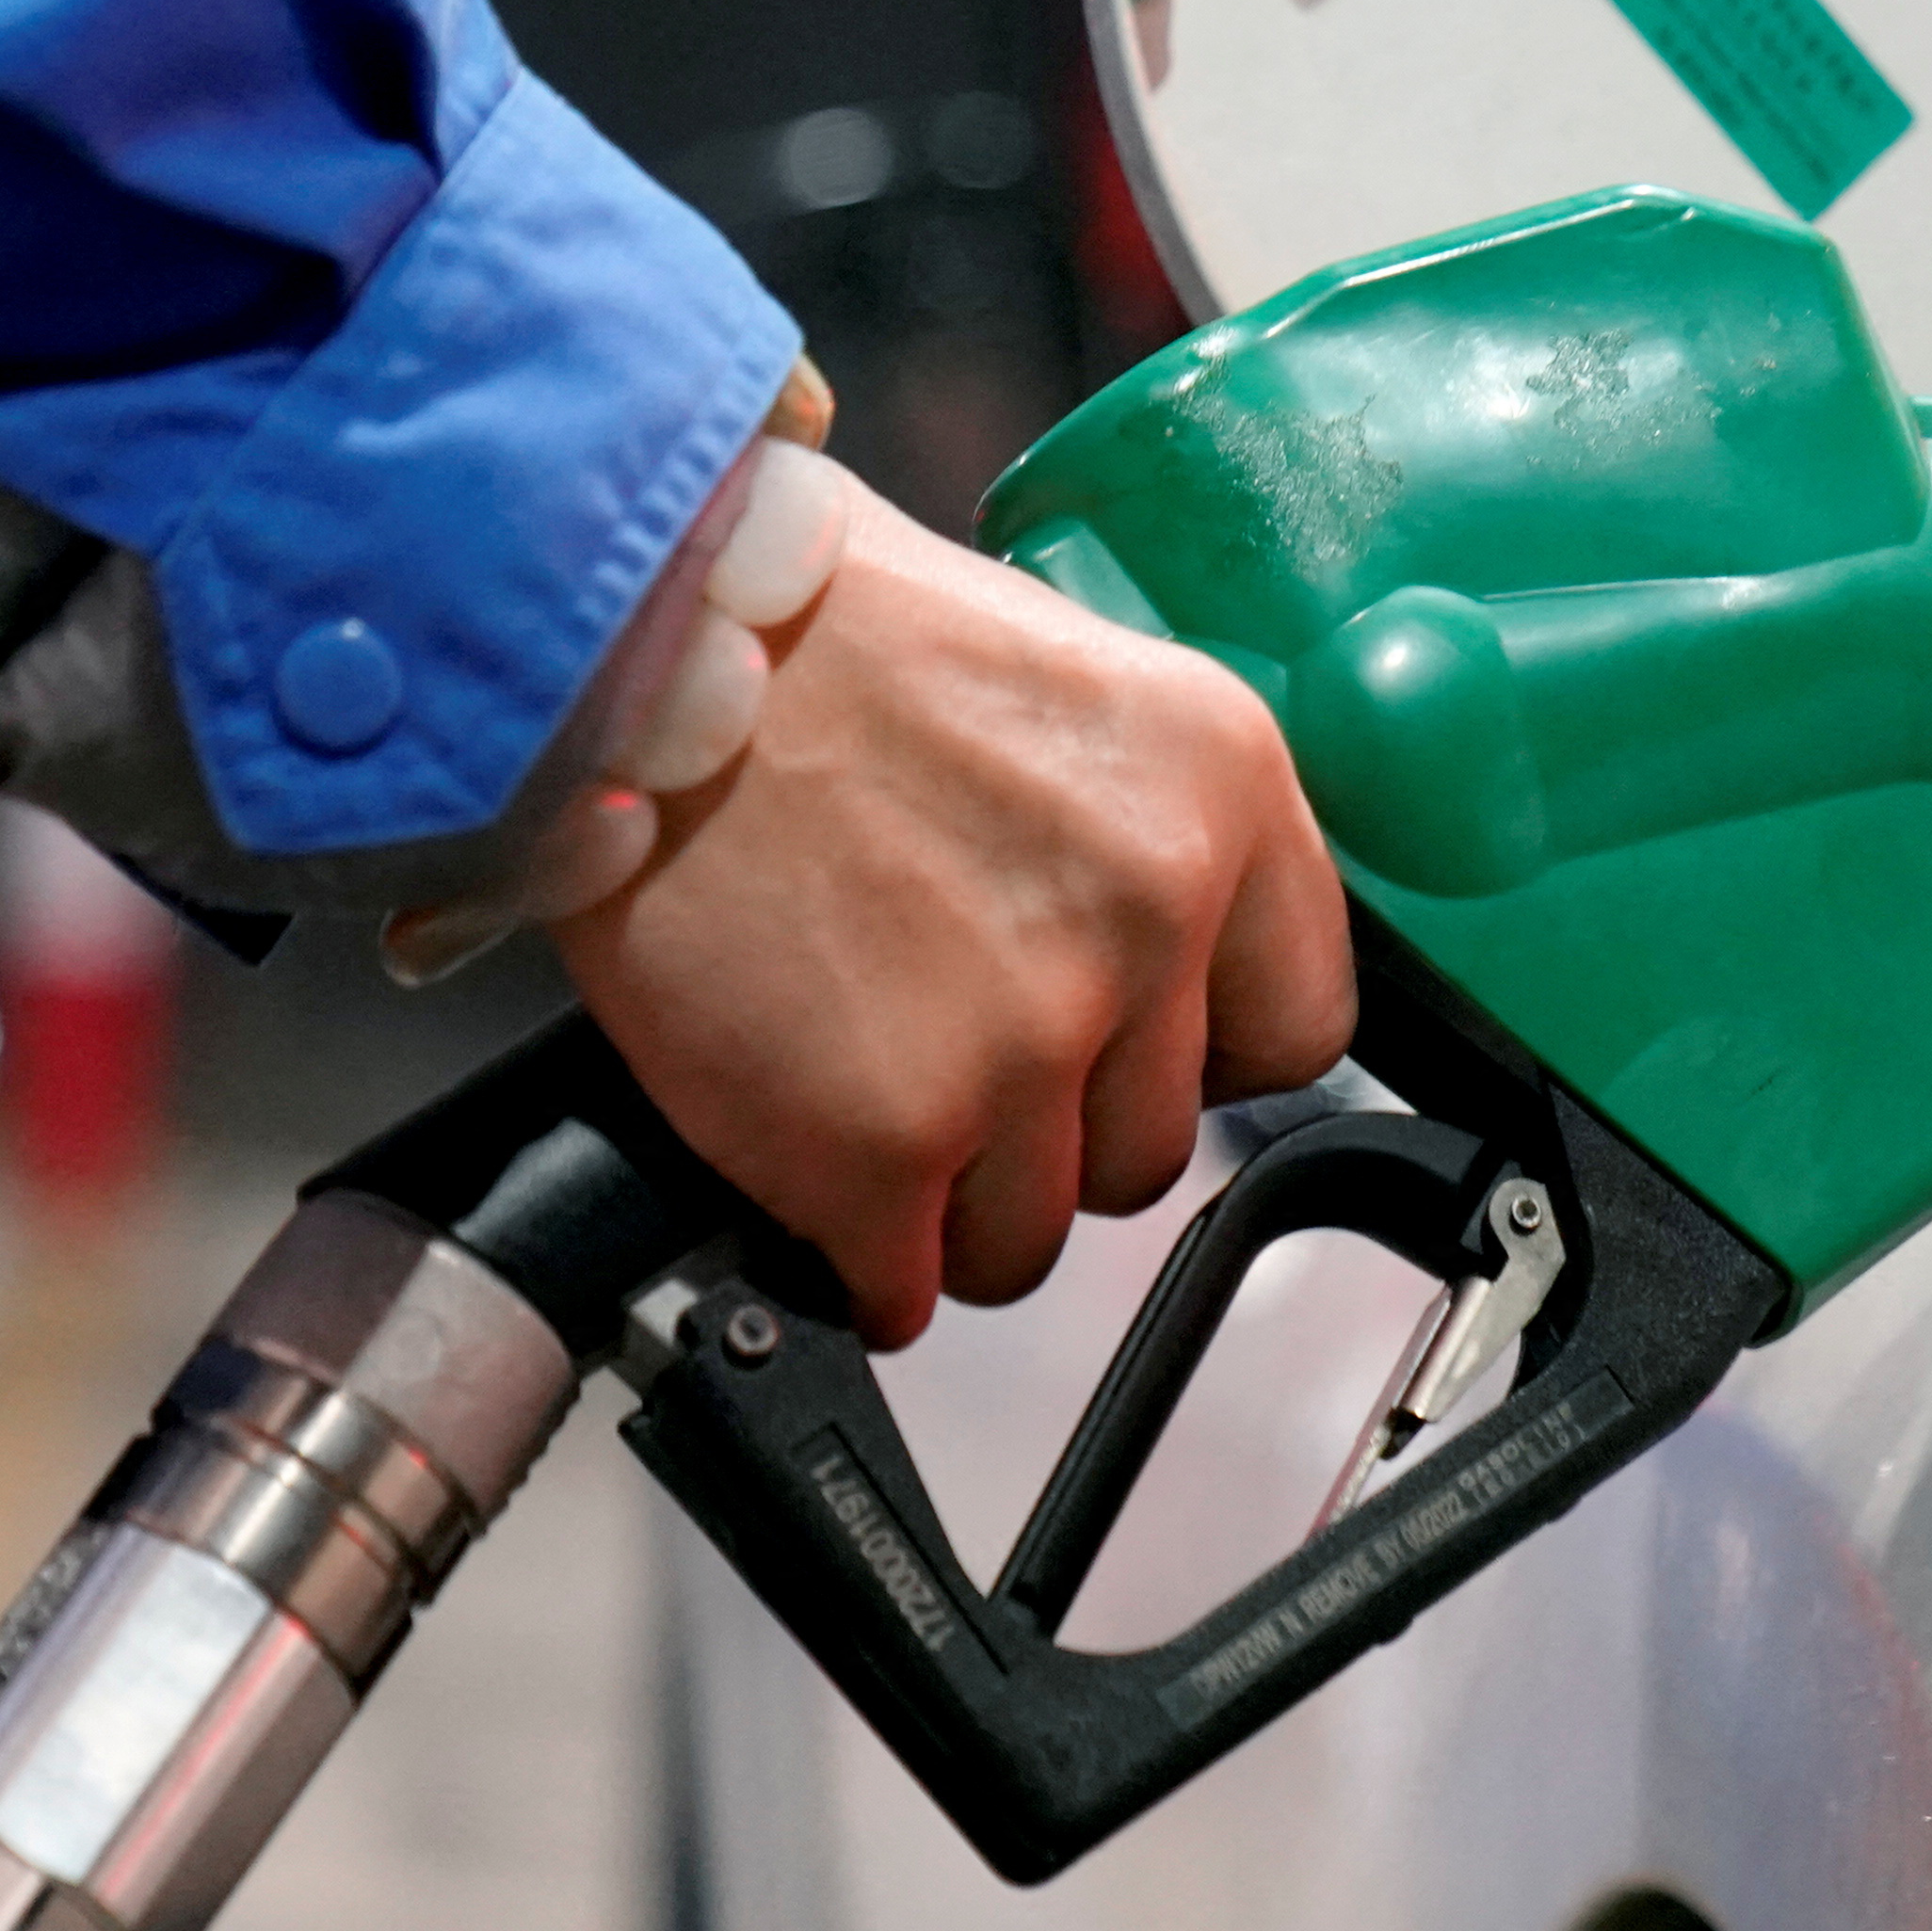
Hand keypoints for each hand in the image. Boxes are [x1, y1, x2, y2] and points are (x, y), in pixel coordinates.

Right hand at [549, 476, 1354, 1340]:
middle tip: (943, 1046)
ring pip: (1030, 1234)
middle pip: (1148, 1149)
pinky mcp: (880, 1143)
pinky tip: (811, 1172)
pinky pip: (904, 1287)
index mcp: (1217, 791)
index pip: (1297, 1030)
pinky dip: (853, 1257)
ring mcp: (1019, 1044)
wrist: (634, 645)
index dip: (1192, 1054)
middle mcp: (1145, 919)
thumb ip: (1146, 839)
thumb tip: (1168, 984)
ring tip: (861, 1089)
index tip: (1125, 1052)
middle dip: (1048, 1127)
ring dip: (948, 1198)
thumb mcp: (1065, 682)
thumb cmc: (815, 642)